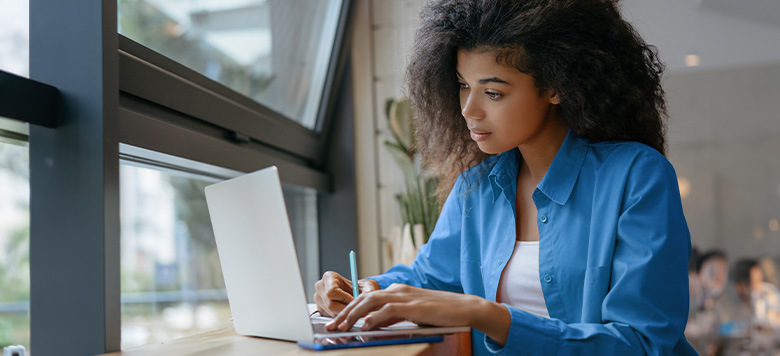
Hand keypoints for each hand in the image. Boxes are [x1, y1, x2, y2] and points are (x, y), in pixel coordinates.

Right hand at [314, 271, 380, 316]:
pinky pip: (330, 317)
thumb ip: (368, 291)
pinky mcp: (320, 309)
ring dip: (344, 314)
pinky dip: (340, 317)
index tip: (355, 301)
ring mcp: (318, 299)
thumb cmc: (361, 288)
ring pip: (330, 312)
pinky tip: (347, 312)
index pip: (332, 291)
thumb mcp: (368, 286)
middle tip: (357, 310)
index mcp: (328, 277)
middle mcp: (320, 287)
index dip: (345, 299)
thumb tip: (369, 298)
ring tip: (354, 310)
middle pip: (330, 304)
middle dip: (345, 309)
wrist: (358, 293)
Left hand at [327, 283, 510, 344]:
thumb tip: (372, 324)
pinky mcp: (413, 305)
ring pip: (371, 302)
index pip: (366, 298)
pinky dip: (374, 317)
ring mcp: (405, 296)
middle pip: (363, 298)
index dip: (348, 309)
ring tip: (342, 327)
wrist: (465, 308)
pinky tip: (365, 326)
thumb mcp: (411, 314)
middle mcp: (398, 290)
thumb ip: (392, 317)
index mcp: (396, 291)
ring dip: (354, 315)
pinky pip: (388, 310)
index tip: (336, 321)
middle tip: (331, 326)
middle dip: (345, 313)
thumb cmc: (440, 313)